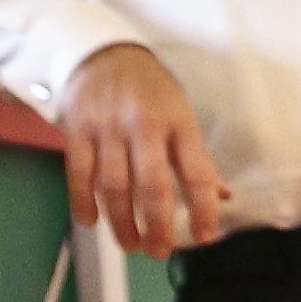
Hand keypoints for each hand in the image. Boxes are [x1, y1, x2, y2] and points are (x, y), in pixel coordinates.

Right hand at [60, 43, 231, 255]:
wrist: (102, 50)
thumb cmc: (150, 90)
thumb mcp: (182, 114)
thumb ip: (198, 158)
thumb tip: (223, 197)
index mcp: (179, 124)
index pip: (197, 173)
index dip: (203, 209)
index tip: (205, 237)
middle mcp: (144, 125)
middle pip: (151, 184)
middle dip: (157, 224)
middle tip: (159, 251)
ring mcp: (107, 127)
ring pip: (113, 184)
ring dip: (121, 222)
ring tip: (131, 244)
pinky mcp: (77, 128)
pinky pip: (78, 172)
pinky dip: (82, 201)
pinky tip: (91, 222)